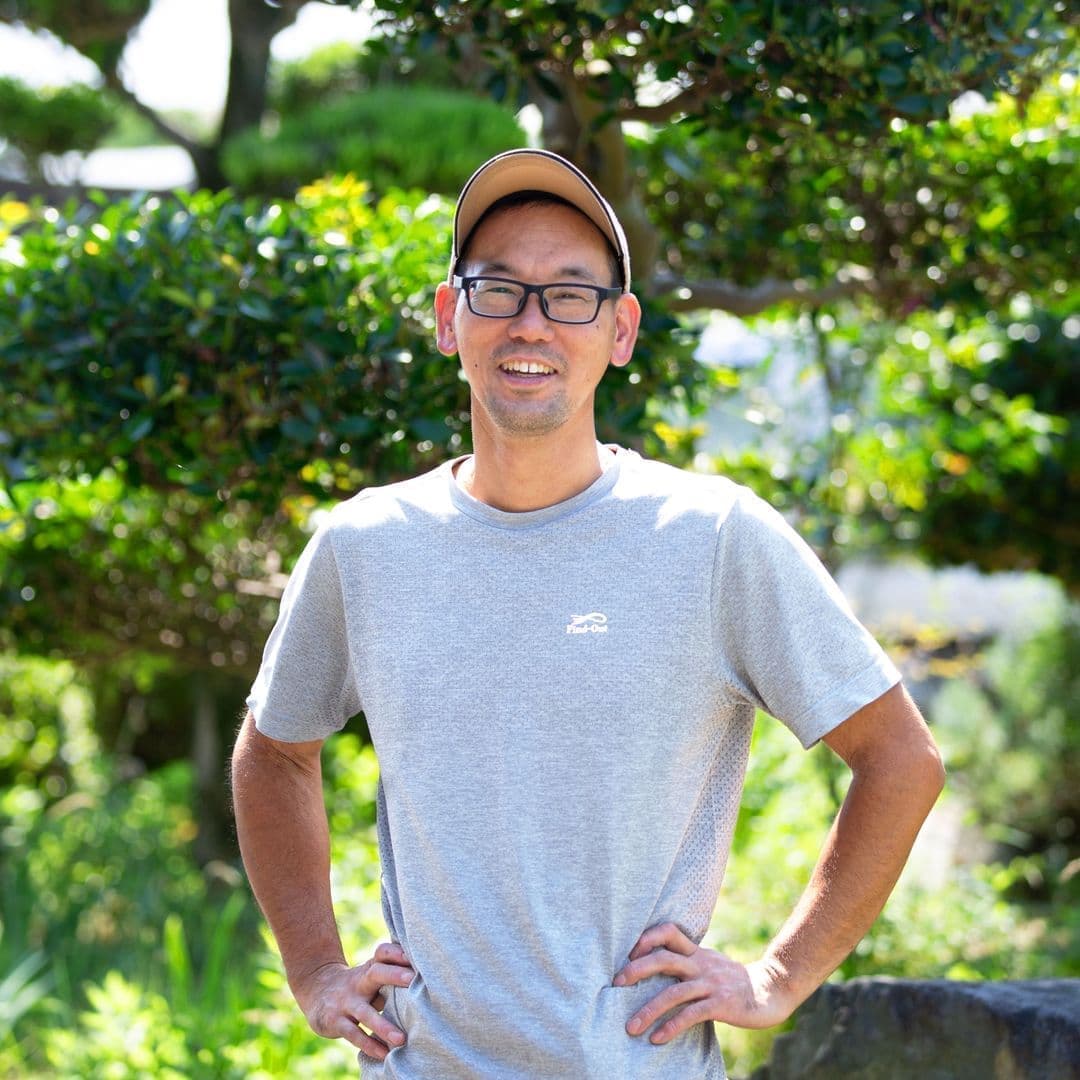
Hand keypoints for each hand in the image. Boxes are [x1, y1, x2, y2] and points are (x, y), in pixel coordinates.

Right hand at [294, 942, 414, 1059]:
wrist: (317, 990)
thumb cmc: (358, 985)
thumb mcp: (372, 976)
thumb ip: (393, 977)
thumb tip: (427, 984)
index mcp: (370, 968)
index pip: (382, 953)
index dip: (396, 952)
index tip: (413, 956)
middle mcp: (358, 982)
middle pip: (375, 973)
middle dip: (393, 975)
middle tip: (413, 979)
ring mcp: (346, 1002)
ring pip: (365, 1012)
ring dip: (383, 1026)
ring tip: (402, 1039)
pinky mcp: (336, 1021)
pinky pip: (354, 1034)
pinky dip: (369, 1045)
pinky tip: (384, 1054)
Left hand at [612, 923, 794, 1043]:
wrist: (770, 992)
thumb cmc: (733, 980)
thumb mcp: (708, 963)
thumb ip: (687, 961)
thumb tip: (654, 963)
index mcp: (697, 952)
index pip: (669, 932)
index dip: (648, 937)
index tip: (628, 951)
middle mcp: (701, 964)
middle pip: (664, 959)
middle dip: (637, 970)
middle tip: (616, 983)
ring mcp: (711, 984)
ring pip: (674, 993)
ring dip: (649, 1010)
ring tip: (631, 1027)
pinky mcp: (721, 1004)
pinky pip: (692, 1014)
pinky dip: (672, 1026)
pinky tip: (657, 1038)